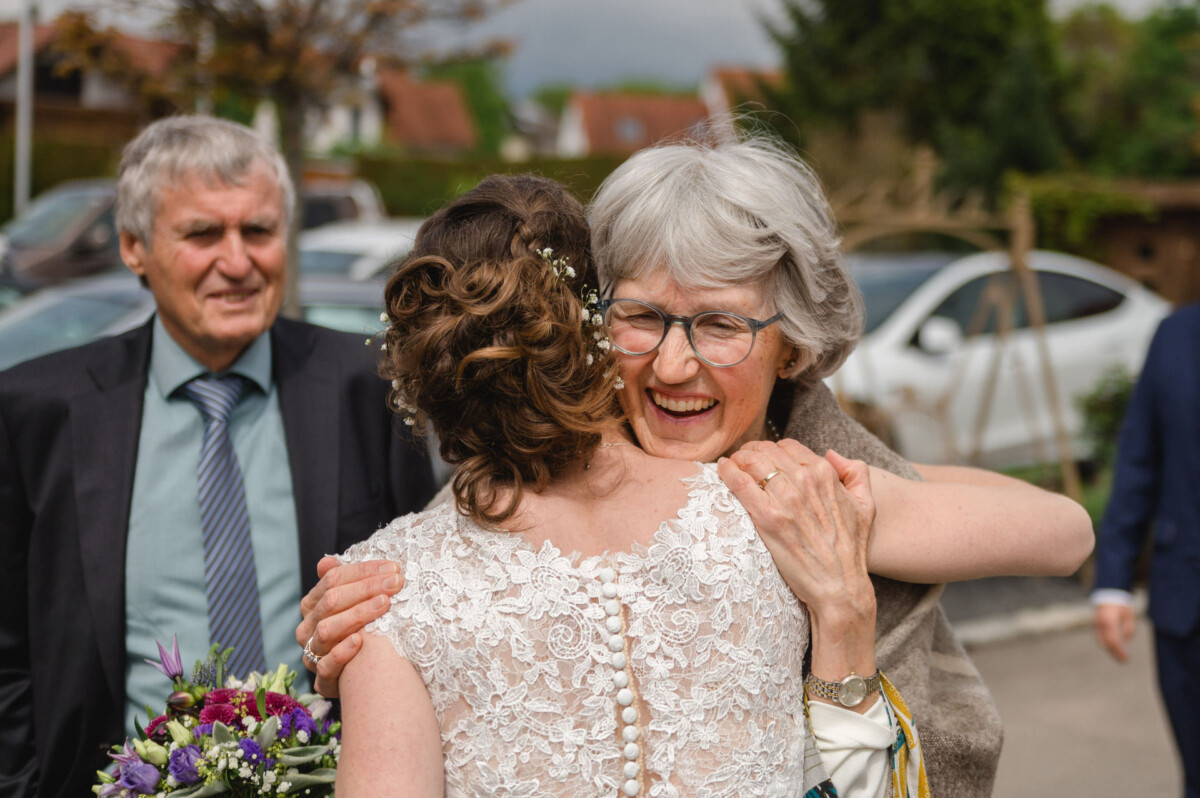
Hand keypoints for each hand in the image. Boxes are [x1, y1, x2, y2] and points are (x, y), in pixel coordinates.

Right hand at [296, 556, 403, 696]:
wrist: (362, 676)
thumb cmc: (360, 629)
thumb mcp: (354, 604)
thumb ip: (345, 581)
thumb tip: (326, 561)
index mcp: (312, 605)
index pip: (332, 580)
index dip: (363, 571)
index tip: (393, 568)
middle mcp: (307, 629)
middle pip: (332, 601)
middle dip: (366, 589)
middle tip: (396, 583)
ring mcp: (312, 655)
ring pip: (327, 630)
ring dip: (358, 615)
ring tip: (384, 604)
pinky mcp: (322, 681)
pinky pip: (326, 667)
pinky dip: (342, 653)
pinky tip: (360, 641)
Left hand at [718, 440, 875, 615]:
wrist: (839, 586)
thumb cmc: (851, 550)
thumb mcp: (866, 505)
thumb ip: (856, 473)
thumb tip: (831, 454)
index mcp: (825, 474)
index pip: (788, 446)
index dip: (772, 449)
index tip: (763, 457)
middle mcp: (805, 480)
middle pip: (767, 450)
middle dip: (751, 451)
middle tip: (742, 459)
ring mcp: (786, 498)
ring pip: (752, 461)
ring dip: (738, 458)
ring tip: (731, 465)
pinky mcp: (768, 517)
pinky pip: (740, 482)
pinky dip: (727, 471)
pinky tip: (722, 470)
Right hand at [1094, 602, 1136, 662]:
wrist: (1107, 595)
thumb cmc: (1120, 605)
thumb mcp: (1129, 615)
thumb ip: (1129, 627)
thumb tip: (1126, 639)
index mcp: (1109, 621)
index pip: (1113, 641)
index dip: (1119, 651)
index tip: (1126, 658)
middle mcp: (1101, 624)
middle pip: (1106, 643)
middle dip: (1115, 653)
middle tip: (1124, 661)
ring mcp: (1096, 625)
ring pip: (1101, 642)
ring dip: (1110, 650)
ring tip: (1119, 657)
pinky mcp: (1096, 626)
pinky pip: (1100, 638)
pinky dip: (1106, 645)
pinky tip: (1113, 649)